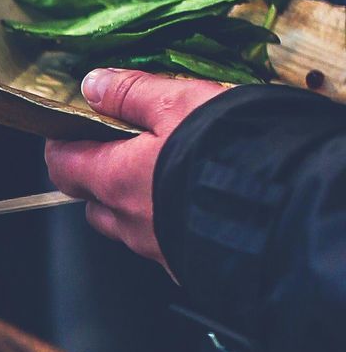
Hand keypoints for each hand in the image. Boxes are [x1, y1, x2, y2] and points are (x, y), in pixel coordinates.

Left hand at [44, 68, 223, 264]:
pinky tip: (197, 204)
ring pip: (130, 227)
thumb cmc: (230, 151)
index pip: (62, 166)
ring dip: (136, 203)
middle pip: (94, 203)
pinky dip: (171, 223)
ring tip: (168, 175)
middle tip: (126, 150)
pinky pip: (166, 244)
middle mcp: (130, 223)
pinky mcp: (190, 265)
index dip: (62, 145)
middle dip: (100, 177)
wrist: (289, 212)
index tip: (73, 129)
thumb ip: (131, 93)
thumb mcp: (179, 103)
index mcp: (116, 180)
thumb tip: (93, 85)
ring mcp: (160, 249)